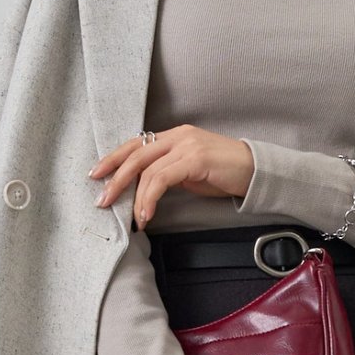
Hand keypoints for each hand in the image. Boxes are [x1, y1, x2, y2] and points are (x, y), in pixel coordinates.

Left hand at [91, 126, 254, 226]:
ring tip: (132, 218)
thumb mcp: (191, 171)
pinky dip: (151, 197)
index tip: (97, 174)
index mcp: (175, 136)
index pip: (136, 144)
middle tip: (103, 199)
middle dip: (115, 177)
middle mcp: (178, 136)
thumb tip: (147, 188)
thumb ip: (169, 173)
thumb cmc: (226, 173)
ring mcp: (186, 145)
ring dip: (135, 196)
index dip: (114, 158)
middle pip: (136, 154)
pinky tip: (148, 214)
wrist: (256, 170)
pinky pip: (163, 179)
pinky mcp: (195, 159)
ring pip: (147, 169)